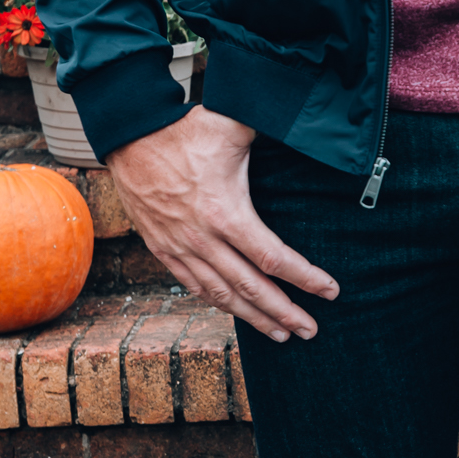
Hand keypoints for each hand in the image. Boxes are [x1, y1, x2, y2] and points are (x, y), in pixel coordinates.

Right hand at [105, 107, 338, 341]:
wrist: (128, 135)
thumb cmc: (183, 129)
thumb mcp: (231, 126)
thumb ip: (269, 132)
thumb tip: (303, 124)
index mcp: (225, 212)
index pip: (273, 259)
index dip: (305, 279)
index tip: (330, 291)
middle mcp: (202, 238)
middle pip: (251, 288)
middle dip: (284, 313)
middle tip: (310, 330)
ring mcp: (180, 247)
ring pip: (222, 295)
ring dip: (254, 317)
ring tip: (281, 333)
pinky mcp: (162, 248)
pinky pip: (194, 287)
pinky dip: (219, 303)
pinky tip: (237, 312)